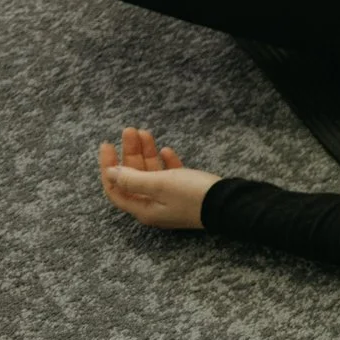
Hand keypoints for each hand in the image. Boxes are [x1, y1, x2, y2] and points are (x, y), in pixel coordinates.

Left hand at [98, 127, 219, 230]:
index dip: (108, 167)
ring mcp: (170, 200)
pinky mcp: (186, 193)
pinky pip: (170, 176)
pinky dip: (165, 162)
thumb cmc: (194, 196)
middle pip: (134, 177)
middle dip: (131, 153)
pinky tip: (166, 150)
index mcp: (144, 208)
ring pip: (151, 173)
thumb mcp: (160, 184)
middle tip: (130, 131)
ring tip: (145, 133)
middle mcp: (154, 206)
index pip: (116, 188)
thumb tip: (111, 172)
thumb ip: (132, 178)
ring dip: (147, 153)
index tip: (108, 144)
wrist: (231, 204)